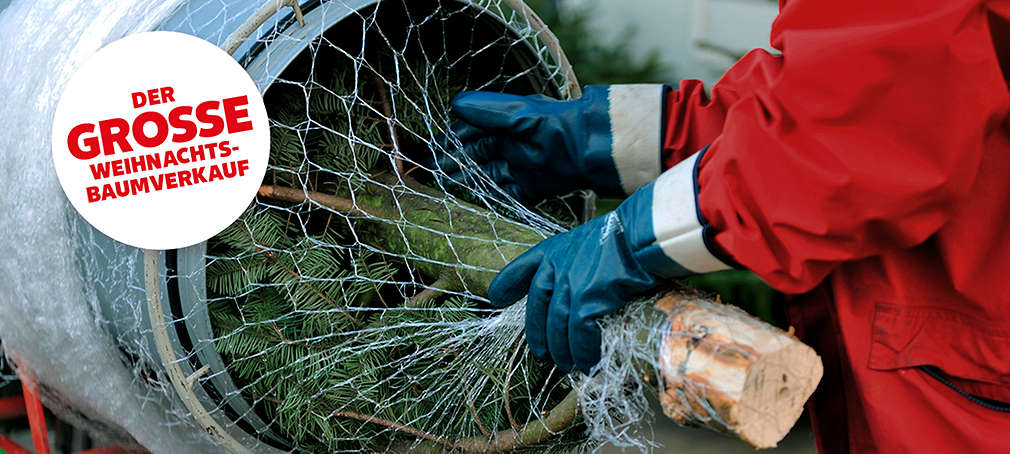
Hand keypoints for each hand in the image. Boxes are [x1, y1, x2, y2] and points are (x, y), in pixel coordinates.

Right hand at [425, 85, 666, 202]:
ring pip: (488, 178)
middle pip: (477, 157)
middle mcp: (512, 145)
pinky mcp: (533, 187)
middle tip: (432, 175)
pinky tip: (473, 204)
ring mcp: (522, 167)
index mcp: (507, 124)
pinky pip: (507, 195)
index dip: (452, 141)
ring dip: (468, 184)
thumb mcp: (517, 113)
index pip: (472, 133)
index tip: (433, 151)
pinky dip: (491, 199)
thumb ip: (486, 110)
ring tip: (445, 191)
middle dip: (455, 165)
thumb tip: (454, 104)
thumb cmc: (552, 125)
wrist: (586, 148)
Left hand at [487, 150, 733, 372]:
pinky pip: (580, 335)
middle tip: (540, 352)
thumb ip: (582, 260)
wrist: (645, 234)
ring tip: (567, 365)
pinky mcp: (587, 301)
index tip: (496, 298)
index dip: (508, 283)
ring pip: (558, 327)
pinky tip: (589, 363)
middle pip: (538, 305)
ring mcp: (570, 284)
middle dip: (537, 332)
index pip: (524, 266)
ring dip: (562, 350)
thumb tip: (590, 281)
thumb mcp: (593, 238)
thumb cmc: (627, 235)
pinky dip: (584, 352)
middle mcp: (557, 266)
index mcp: (555, 248)